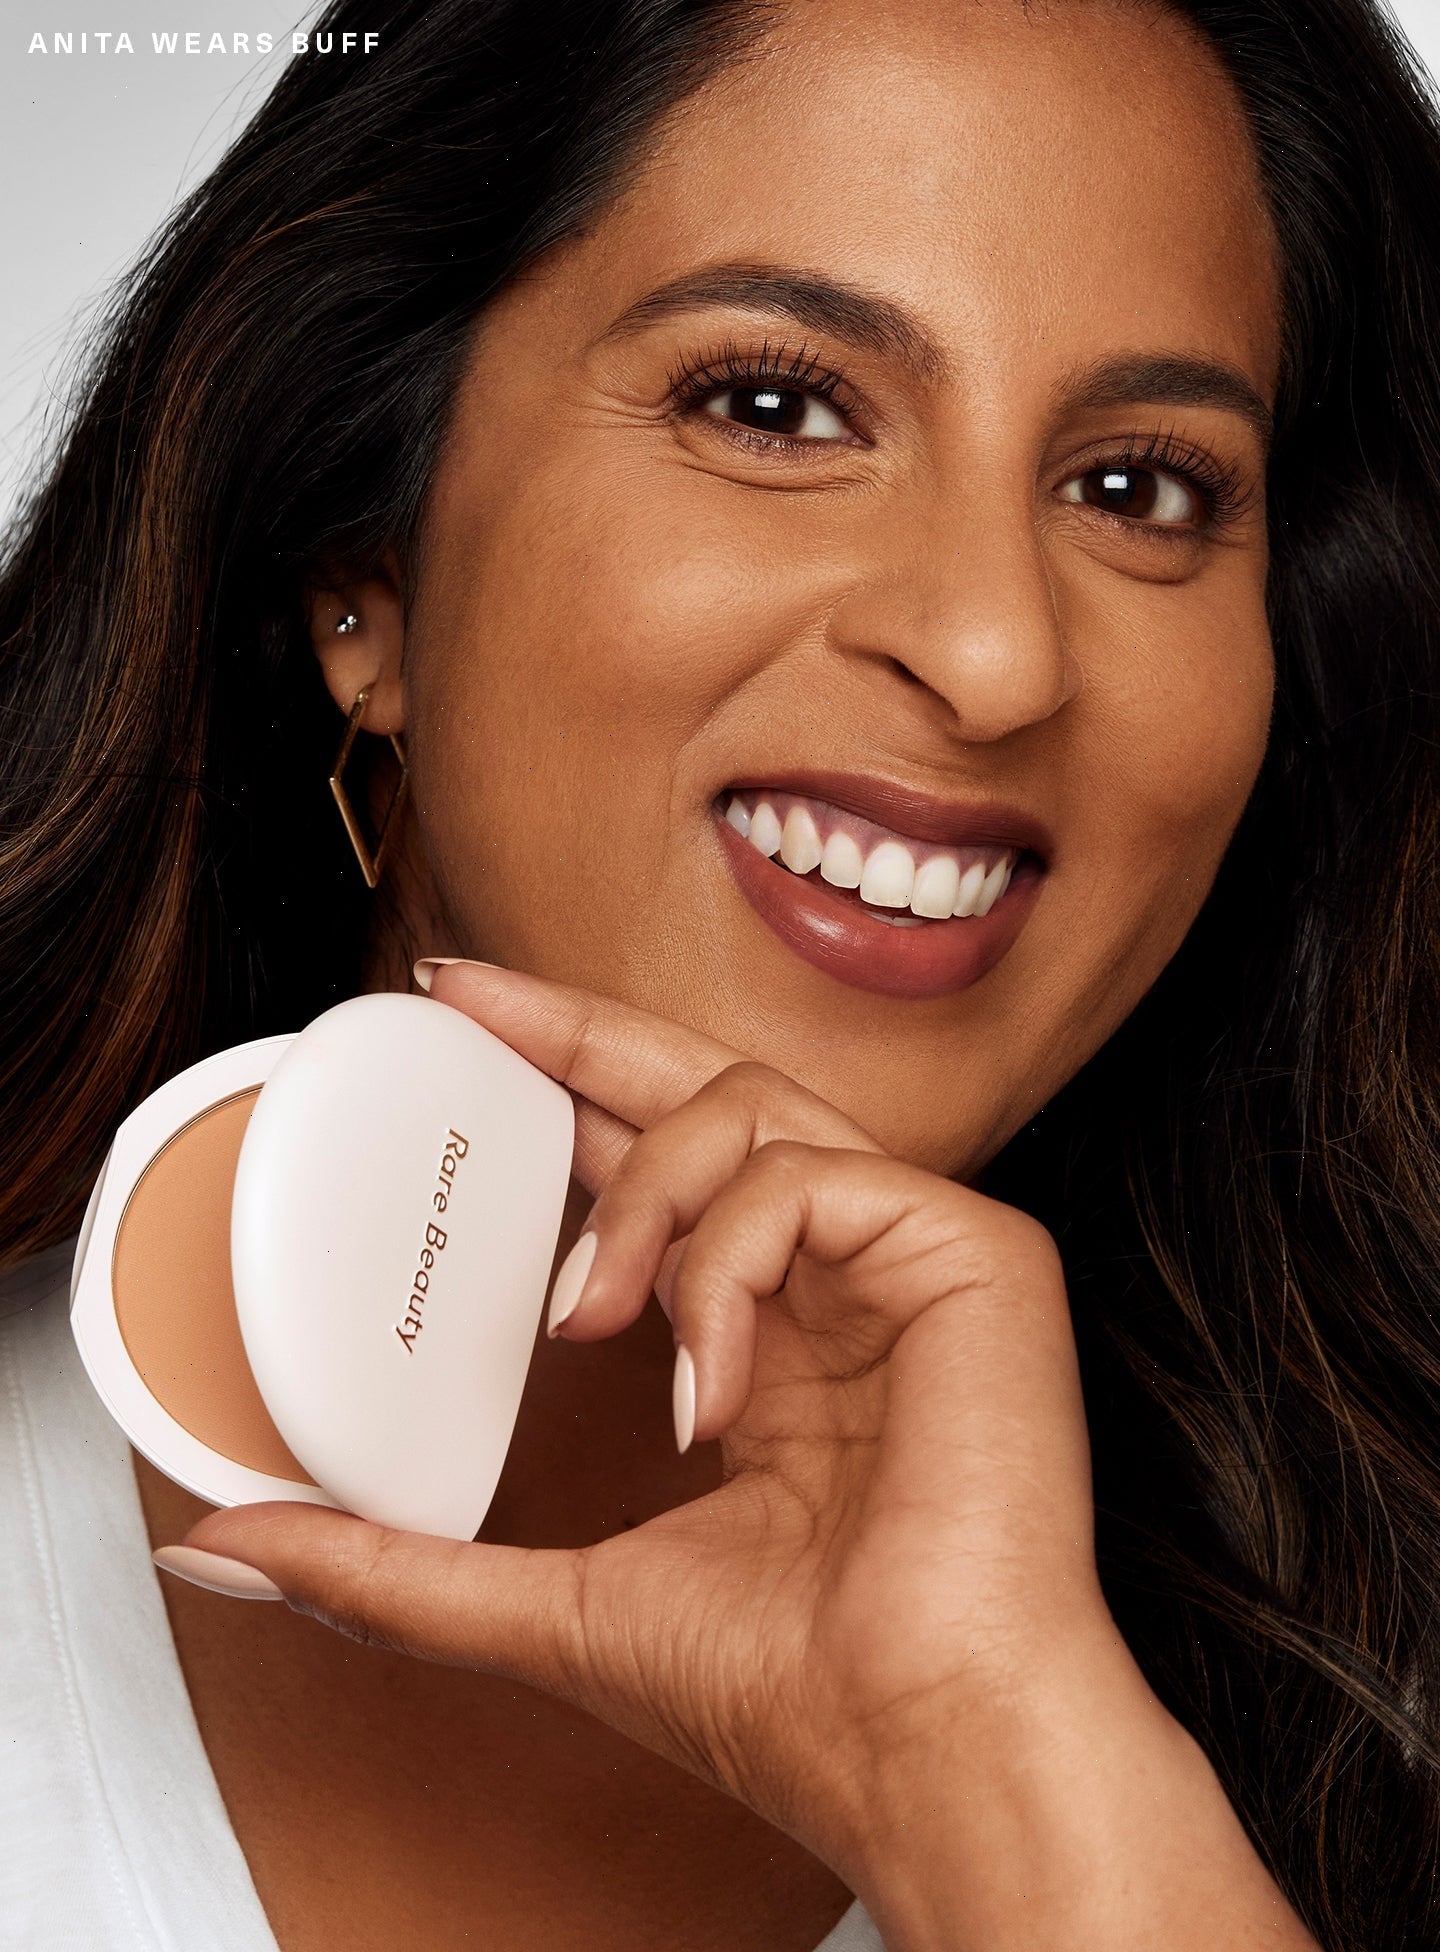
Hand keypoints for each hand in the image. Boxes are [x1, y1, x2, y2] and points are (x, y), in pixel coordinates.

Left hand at [179, 962, 1314, 1950]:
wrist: (920, 1747)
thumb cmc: (787, 1693)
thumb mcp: (548, 1601)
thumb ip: (388, 1564)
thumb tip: (225, 1548)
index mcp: (771, 1337)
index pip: (664, 1164)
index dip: (566, 1088)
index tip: (460, 1036)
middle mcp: (843, 1277)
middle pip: (708, 1084)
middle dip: (577, 1030)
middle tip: (463, 996)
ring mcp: (911, 1256)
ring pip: (753, 1107)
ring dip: (639, 1192)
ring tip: (585, 1307)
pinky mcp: (976, 1252)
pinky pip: (810, 1182)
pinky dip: (726, 1266)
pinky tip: (704, 1381)